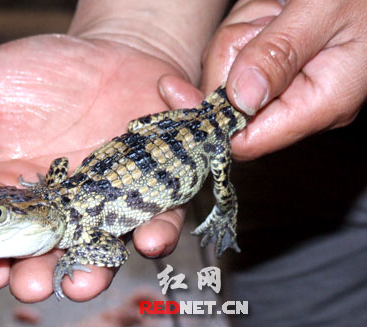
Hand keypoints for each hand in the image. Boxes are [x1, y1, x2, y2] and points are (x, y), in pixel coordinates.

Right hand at [0, 35, 188, 301]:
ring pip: (100, 249)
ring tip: (84, 280)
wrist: (111, 49)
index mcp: (14, 190)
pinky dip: (154, 231)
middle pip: (46, 254)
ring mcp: (107, 202)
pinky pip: (154, 219)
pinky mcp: (149, 190)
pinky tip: (150, 234)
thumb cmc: (44, 68)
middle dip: (39, 274)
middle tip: (34, 285)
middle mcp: (60, 206)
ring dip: (94, 269)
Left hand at [199, 0, 366, 159]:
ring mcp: (289, 87)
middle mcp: (301, 103)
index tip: (174, 90)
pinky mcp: (280, 70)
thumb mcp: (323, 11)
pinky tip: (274, 12)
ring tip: (277, 10)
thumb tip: (238, 99)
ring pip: (228, 74)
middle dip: (228, 57)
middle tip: (263, 20)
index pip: (246, 141)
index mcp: (319, 103)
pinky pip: (239, 56)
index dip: (206, 120)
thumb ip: (279, 55)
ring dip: (239, 35)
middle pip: (227, 103)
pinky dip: (246, 30)